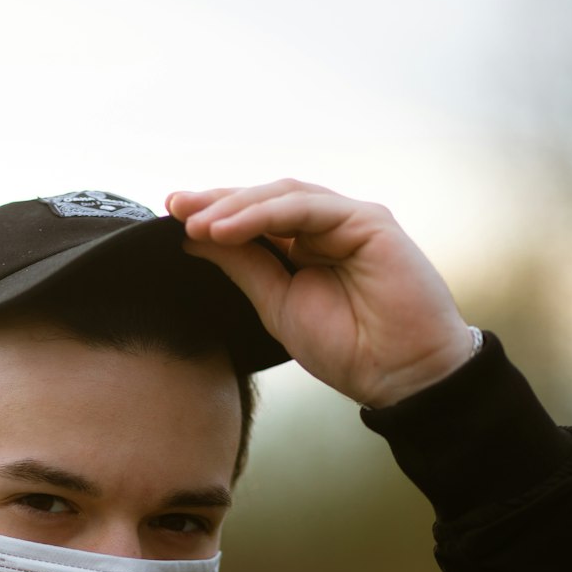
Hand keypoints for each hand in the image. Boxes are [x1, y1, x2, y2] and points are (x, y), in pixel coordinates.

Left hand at [167, 181, 473, 406]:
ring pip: (282, 196)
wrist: (401, 375)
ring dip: (234, 207)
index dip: (214, 215)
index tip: (170, 220)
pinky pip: (306, 208)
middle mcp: (327, 227)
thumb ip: (243, 269)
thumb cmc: (349, 349)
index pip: (254, 220)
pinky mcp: (368, 221)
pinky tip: (227, 231)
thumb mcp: (277, 306)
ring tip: (194, 223)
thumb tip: (195, 239)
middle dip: (216, 201)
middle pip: (264, 199)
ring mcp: (349, 220)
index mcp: (306, 248)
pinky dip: (262, 216)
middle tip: (173, 207)